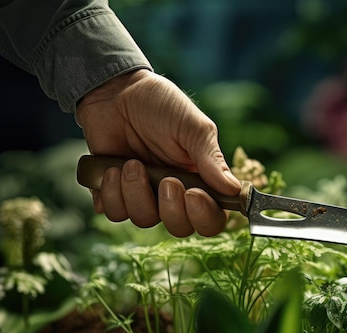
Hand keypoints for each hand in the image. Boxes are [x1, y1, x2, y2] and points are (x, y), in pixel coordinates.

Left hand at [75, 69, 240, 236]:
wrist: (115, 90)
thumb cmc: (161, 104)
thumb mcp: (194, 127)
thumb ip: (212, 160)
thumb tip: (235, 190)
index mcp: (200, 181)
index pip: (211, 218)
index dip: (204, 216)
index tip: (193, 194)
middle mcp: (173, 194)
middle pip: (179, 228)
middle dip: (170, 208)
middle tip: (165, 179)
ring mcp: (143, 195)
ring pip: (144, 220)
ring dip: (136, 192)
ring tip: (131, 163)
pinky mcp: (115, 193)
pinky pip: (115, 213)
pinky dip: (111, 192)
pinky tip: (113, 168)